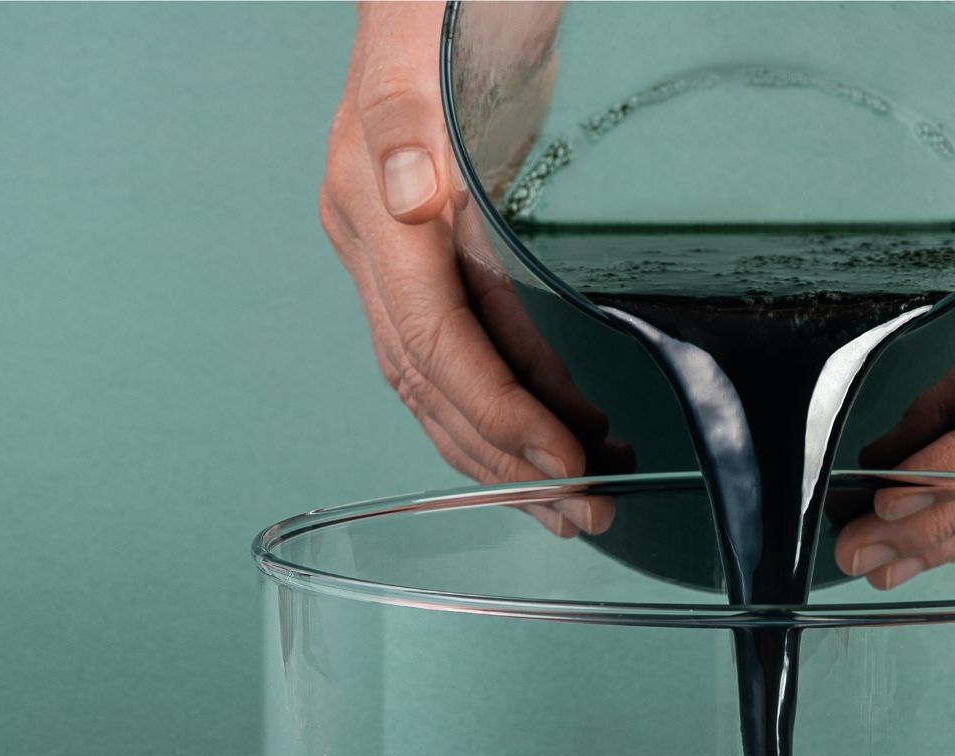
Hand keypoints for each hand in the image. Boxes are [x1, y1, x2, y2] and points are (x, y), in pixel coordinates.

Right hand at [320, 1, 611, 535]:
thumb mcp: (422, 41)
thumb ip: (407, 117)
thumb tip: (408, 198)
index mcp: (372, 207)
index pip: (429, 341)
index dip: (493, 409)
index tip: (560, 458)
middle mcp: (375, 243)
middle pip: (432, 385)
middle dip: (504, 459)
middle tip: (582, 509)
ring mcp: (397, 253)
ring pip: (439, 387)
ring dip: (501, 456)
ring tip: (570, 505)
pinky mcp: (436, 251)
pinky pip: (457, 355)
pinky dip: (502, 410)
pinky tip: (550, 442)